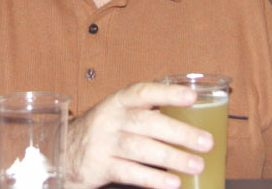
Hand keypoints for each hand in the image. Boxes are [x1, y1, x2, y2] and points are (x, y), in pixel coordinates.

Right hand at [65, 82, 212, 188]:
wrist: (65, 152)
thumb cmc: (105, 131)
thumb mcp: (120, 114)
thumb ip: (147, 113)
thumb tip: (192, 119)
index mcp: (118, 101)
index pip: (143, 92)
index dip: (168, 93)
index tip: (193, 97)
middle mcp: (111, 118)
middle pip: (147, 123)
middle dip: (179, 132)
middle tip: (206, 142)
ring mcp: (104, 143)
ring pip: (141, 148)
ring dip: (172, 157)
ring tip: (198, 164)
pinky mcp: (100, 166)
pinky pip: (130, 172)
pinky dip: (153, 179)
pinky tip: (173, 183)